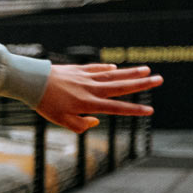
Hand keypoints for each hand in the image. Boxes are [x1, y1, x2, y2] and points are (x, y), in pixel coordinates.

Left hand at [35, 64, 160, 133]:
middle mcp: (91, 89)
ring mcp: (85, 77)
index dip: (134, 110)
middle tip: (159, 79)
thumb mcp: (61, 121)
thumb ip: (80, 125)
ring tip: (146, 69)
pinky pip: (95, 68)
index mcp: (89, 104)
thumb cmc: (45, 104)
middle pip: (121, 86)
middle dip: (142, 84)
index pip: (116, 108)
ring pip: (113, 75)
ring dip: (130, 72)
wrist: (32, 81)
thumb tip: (96, 121)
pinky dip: (106, 68)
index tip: (150, 110)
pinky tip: (115, 68)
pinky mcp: (77, 69)